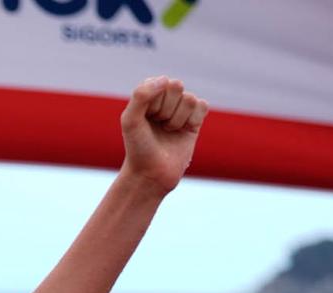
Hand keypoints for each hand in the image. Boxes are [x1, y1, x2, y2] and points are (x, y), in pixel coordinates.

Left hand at [120, 76, 207, 193]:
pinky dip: (193, 120)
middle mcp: (164, 98)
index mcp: (148, 93)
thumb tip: (166, 79)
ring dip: (177, 119)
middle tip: (158, 126)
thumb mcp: (130, 121)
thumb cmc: (138, 147)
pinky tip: (183, 131)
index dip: (153, 103)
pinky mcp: (195, 119)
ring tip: (168, 131)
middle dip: (166, 109)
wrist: (151, 173)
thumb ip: (141, 95)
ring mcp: (180, 108)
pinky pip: (202, 105)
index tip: (145, 119)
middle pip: (177, 86)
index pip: (160, 83)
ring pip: (190, 99)